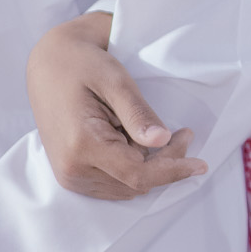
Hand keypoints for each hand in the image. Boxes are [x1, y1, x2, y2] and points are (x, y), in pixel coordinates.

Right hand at [25, 12, 206, 200]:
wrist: (49, 64)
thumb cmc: (82, 66)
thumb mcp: (115, 81)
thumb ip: (138, 114)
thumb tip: (162, 140)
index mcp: (82, 145)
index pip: (138, 174)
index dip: (173, 171)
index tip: (201, 164)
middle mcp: (72, 168)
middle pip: (136, 182)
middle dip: (166, 163)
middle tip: (185, 134)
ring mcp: (70, 175)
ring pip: (127, 186)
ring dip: (151, 167)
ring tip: (164, 135)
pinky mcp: (72, 174)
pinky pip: (113, 183)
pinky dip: (134, 168)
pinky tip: (141, 143)